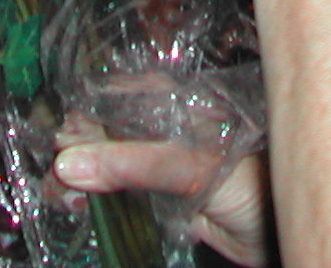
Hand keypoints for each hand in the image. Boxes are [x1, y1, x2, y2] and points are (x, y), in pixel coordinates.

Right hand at [53, 122, 269, 267]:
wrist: (274, 233)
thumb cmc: (250, 182)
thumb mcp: (190, 165)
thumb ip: (132, 162)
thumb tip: (67, 162)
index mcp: (169, 102)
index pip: (111, 96)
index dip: (80, 114)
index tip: (56, 140)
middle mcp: (157, 128)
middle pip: (98, 130)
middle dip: (70, 150)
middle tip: (57, 178)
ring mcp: (153, 163)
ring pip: (99, 163)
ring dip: (72, 178)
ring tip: (62, 197)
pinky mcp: (152, 199)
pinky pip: (110, 194)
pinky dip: (87, 199)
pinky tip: (73, 205)